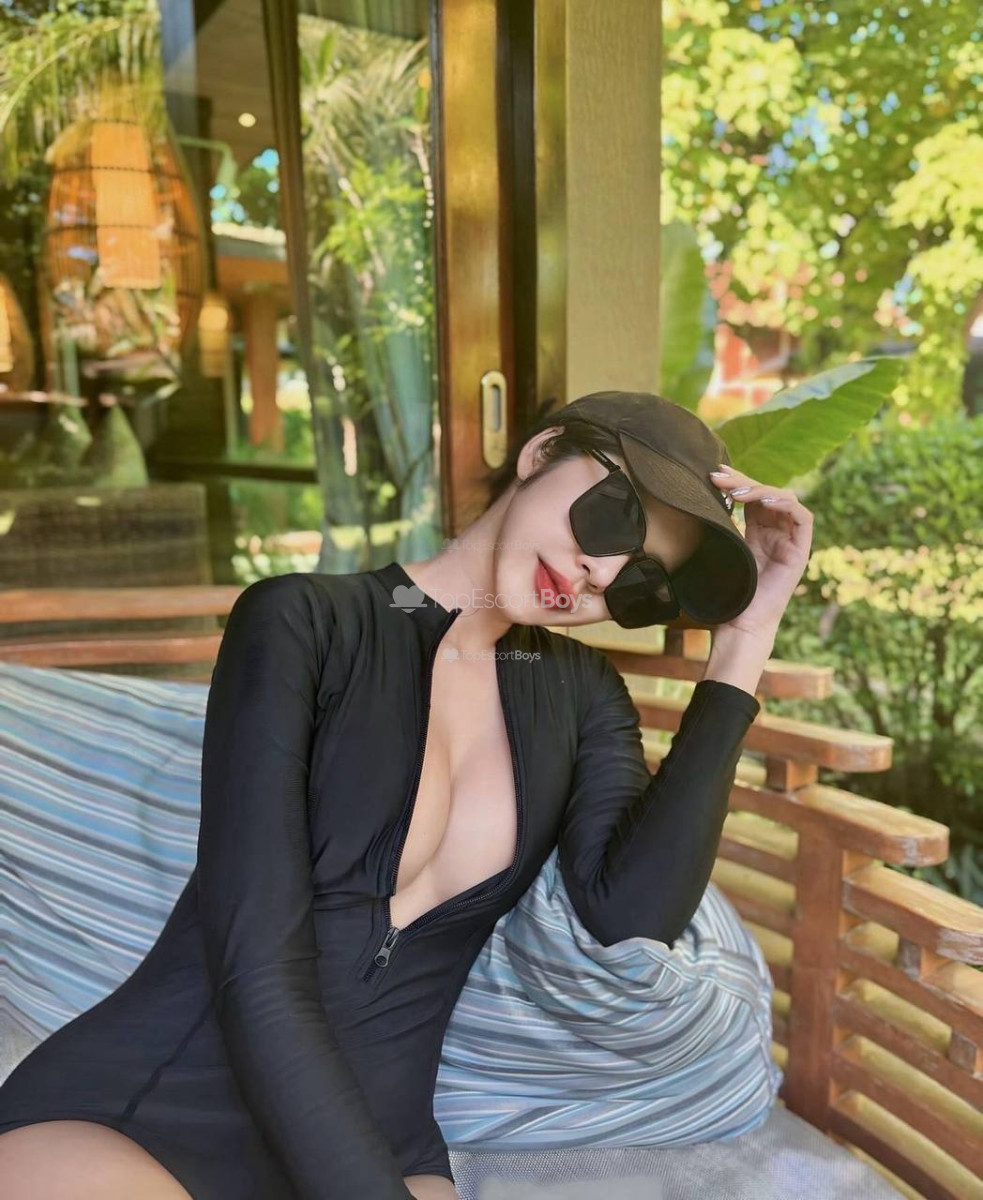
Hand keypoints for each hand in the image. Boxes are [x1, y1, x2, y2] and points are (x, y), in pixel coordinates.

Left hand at [708, 464, 812, 639]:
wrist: (740, 621)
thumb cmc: (728, 590)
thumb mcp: (721, 549)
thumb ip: (720, 524)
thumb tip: (700, 496)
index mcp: (758, 530)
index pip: (752, 495)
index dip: (737, 480)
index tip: (715, 473)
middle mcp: (776, 531)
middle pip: (767, 493)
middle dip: (743, 481)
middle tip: (718, 478)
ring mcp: (790, 540)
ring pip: (785, 500)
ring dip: (761, 490)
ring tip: (737, 491)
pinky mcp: (801, 550)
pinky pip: (803, 518)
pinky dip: (785, 505)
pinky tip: (763, 501)